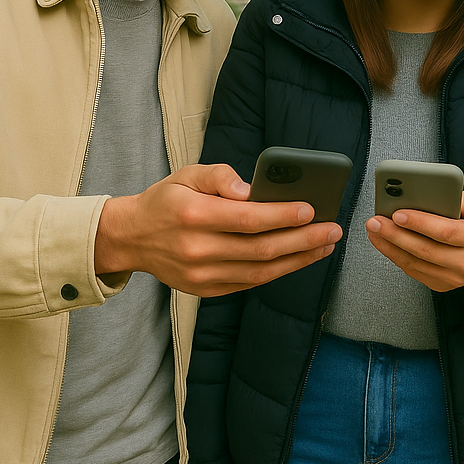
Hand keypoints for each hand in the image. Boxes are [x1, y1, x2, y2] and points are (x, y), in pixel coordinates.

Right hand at [94, 164, 341, 295]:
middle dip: (303, 240)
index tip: (311, 209)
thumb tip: (253, 189)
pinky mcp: (206, 290)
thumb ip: (221, 176)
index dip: (282, 215)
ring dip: (298, 260)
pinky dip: (278, 271)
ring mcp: (202, 275)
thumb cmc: (166, 200)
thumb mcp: (188, 174)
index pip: (247, 219)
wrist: (131, 238)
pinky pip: (249, 283)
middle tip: (332, 230)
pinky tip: (299, 258)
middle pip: (261, 249)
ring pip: (260, 272)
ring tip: (324, 245)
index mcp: (193, 215)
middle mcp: (198, 250)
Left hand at [366, 189, 463, 291]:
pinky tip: (382, 241)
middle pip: (426, 249)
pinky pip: (413, 270)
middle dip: (397, 234)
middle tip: (376, 221)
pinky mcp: (439, 284)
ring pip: (415, 262)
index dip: (420, 223)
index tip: (399, 213)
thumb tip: (440, 194)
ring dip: (390, 245)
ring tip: (374, 229)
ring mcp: (452, 278)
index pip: (446, 231)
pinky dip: (394, 255)